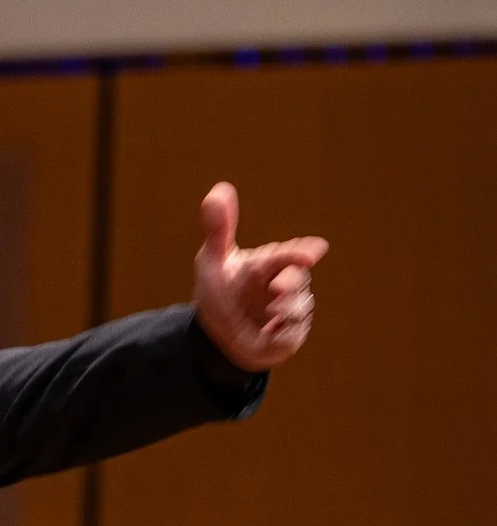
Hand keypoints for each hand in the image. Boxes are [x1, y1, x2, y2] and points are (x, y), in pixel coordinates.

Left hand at [192, 182, 328, 372]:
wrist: (217, 336)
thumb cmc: (219, 294)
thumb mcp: (212, 263)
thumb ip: (218, 230)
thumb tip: (219, 189)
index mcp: (270, 263)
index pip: (288, 254)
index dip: (300, 253)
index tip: (313, 252)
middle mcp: (286, 282)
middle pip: (298, 279)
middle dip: (290, 284)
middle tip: (276, 288)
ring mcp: (291, 309)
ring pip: (298, 307)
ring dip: (283, 311)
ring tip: (267, 314)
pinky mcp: (291, 333)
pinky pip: (292, 333)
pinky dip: (281, 333)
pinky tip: (269, 331)